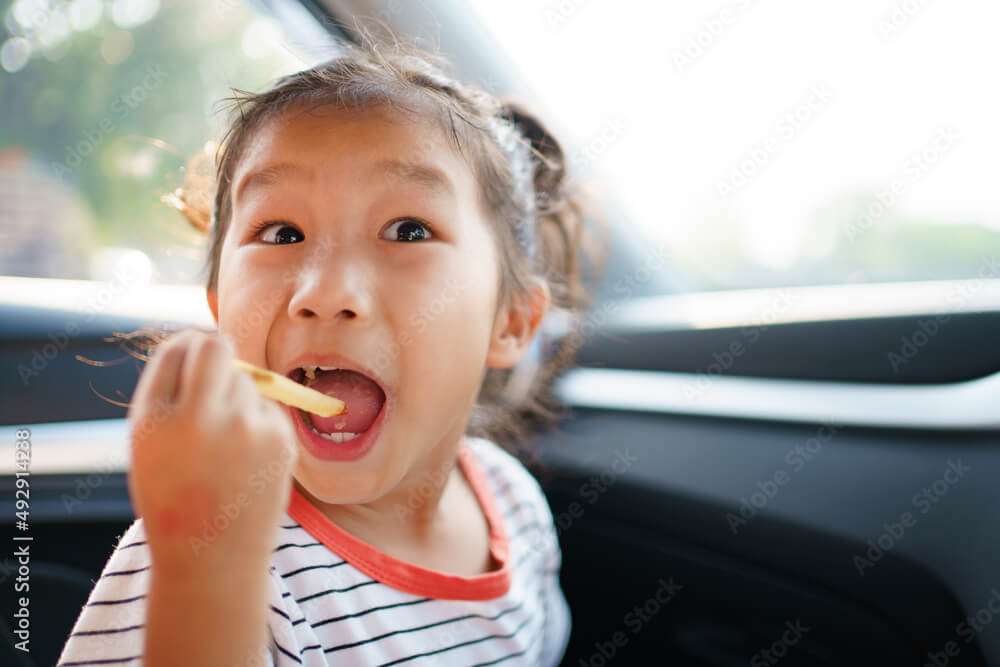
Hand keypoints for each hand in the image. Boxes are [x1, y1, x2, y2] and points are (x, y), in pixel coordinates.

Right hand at [126, 329, 297, 575]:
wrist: (213, 558)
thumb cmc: (176, 496)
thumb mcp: (152, 444)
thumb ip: (172, 392)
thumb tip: (207, 340)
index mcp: (155, 419)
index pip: (177, 349)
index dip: (187, 347)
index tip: (191, 354)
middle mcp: (199, 417)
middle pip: (217, 347)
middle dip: (217, 351)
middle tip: (216, 366)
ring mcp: (244, 427)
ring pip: (246, 380)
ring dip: (236, 397)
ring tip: (224, 446)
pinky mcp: (279, 439)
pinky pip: (268, 408)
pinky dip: (258, 423)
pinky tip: (246, 461)